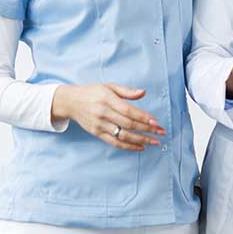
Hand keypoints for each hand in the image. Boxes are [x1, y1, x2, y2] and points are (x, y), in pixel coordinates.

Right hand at [51, 83, 165, 151]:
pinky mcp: (97, 133)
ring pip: (122, 136)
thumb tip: (143, 92)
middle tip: (161, 132)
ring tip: (154, 142)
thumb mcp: (109, 86)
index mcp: (108, 99)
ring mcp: (99, 125)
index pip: (128, 111)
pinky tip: (140, 147)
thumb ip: (127, 91)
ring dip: (140, 140)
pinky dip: (128, 147)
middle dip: (146, 129)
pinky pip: (114, 142)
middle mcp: (103, 113)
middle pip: (128, 124)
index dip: (143, 117)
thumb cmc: (93, 92)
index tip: (156, 122)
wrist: (71, 101)